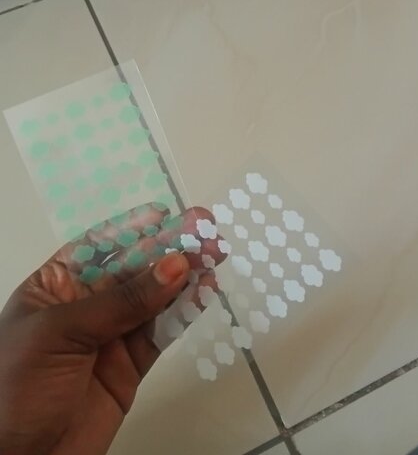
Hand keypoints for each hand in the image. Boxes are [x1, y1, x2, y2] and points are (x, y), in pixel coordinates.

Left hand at [0, 204, 223, 454]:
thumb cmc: (16, 386)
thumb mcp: (60, 332)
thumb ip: (121, 301)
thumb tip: (176, 266)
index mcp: (57, 286)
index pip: (99, 246)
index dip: (133, 228)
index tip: (165, 214)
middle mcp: (87, 304)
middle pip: (135, 268)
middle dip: (169, 248)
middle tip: (205, 229)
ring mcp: (112, 334)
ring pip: (155, 297)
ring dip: (186, 276)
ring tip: (214, 254)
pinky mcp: (132, 364)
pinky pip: (163, 331)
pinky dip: (186, 312)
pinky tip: (205, 291)